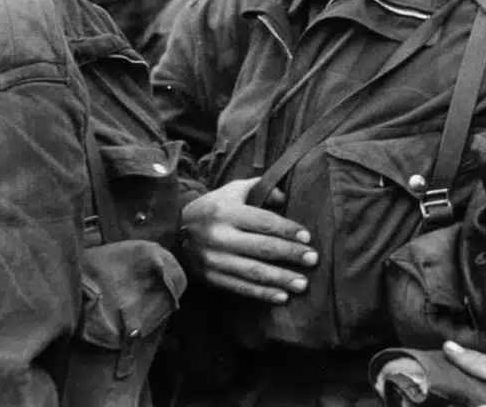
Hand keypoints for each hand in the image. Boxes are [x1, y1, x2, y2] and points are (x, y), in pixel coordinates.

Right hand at [180, 177, 317, 303]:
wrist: (173, 231)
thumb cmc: (211, 208)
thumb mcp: (231, 191)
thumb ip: (258, 188)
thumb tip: (284, 197)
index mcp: (225, 211)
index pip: (263, 222)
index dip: (287, 230)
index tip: (307, 238)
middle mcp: (219, 235)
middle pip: (262, 247)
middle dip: (290, 254)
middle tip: (313, 260)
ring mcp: (213, 259)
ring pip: (253, 271)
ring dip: (281, 279)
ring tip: (303, 284)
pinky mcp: (210, 277)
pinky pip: (240, 287)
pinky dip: (262, 293)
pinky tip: (282, 297)